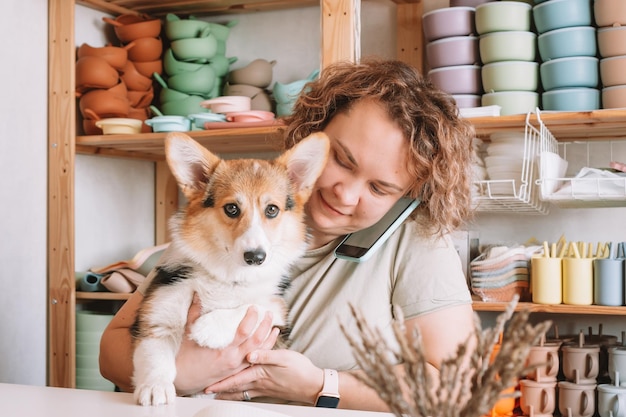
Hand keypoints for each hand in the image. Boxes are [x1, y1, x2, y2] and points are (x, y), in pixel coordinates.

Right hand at [174, 295, 279, 395]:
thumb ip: (195, 313)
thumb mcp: (189, 333)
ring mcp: (237, 367)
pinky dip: (264, 351)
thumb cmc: (185, 357)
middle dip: (265, 326)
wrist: (183, 380)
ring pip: (260, 352)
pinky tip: (267, 343)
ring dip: (269, 339)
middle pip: (257, 341)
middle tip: (268, 313)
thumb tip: (197, 295)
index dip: (252, 318)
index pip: (244, 331)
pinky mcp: (237, 372)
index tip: (254, 307)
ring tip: (274, 327)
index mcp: (223, 349)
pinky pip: (255, 360)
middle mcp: (233, 359)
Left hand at [206, 348, 323, 403]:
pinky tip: (239, 392)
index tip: (207, 387)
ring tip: (218, 395)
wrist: (312, 384)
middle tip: (207, 392)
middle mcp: (259, 383)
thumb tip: (249, 354)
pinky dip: (241, 394)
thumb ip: (266, 355)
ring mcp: (264, 388)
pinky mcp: (269, 390)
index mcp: (260, 373)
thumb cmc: (300, 370)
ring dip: (228, 393)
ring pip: (241, 392)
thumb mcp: (284, 357)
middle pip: (235, 388)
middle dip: (220, 390)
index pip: (236, 380)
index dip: (221, 383)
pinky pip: (250, 393)